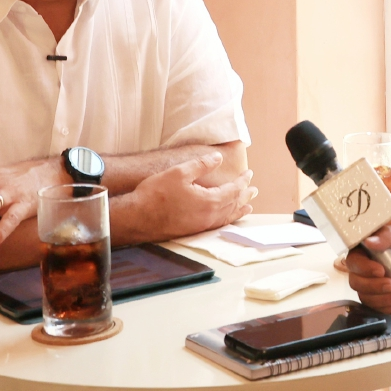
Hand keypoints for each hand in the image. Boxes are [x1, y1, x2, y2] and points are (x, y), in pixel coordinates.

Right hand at [130, 154, 256, 237]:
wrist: (137, 218)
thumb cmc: (156, 194)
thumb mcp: (179, 172)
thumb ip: (201, 165)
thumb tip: (218, 159)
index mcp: (209, 201)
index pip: (233, 190)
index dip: (243, 181)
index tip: (249, 174)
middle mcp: (209, 216)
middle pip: (233, 205)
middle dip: (244, 195)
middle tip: (254, 189)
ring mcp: (200, 226)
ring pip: (226, 217)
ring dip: (238, 209)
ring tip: (248, 206)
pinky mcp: (192, 231)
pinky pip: (217, 225)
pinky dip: (227, 219)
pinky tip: (225, 218)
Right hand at [346, 225, 390, 312]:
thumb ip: (389, 235)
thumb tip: (369, 240)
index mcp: (370, 249)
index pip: (354, 259)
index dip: (363, 267)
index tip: (380, 270)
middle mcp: (368, 267)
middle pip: (356, 280)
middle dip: (374, 285)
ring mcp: (374, 285)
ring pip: (365, 296)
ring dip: (383, 297)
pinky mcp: (381, 299)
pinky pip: (376, 308)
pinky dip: (389, 306)